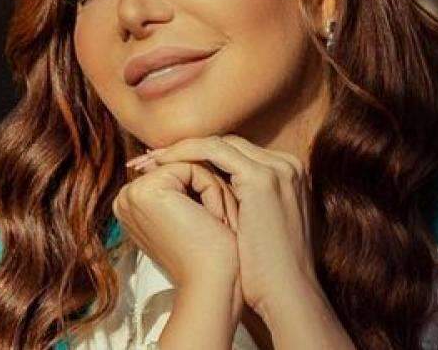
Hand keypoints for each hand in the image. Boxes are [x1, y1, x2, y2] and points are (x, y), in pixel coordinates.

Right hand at [112, 156, 242, 299]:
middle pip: (184, 166)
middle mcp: (126, 198)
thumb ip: (186, 184)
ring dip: (215, 193)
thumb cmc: (213, 256)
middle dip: (211, 190)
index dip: (206, 192)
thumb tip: (195, 149)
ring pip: (191, 166)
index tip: (212, 224)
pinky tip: (213, 222)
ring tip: (218, 225)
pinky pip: (195, 169)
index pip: (179, 173)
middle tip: (219, 225)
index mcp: (132, 204)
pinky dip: (214, 194)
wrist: (213, 285)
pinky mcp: (148, 191)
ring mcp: (132, 193)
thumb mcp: (194, 212)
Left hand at [130, 135, 315, 317]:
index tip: (165, 166)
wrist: (287, 293)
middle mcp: (286, 164)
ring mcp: (276, 169)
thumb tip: (201, 201)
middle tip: (150, 159)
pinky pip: (213, 152)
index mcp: (287, 174)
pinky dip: (184, 154)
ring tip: (150, 161)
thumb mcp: (255, 226)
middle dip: (184, 149)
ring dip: (179, 149)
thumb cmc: (267, 271)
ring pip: (218, 143)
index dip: (198, 157)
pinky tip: (161, 165)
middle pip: (226, 144)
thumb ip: (240, 205)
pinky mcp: (262, 178)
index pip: (235, 154)